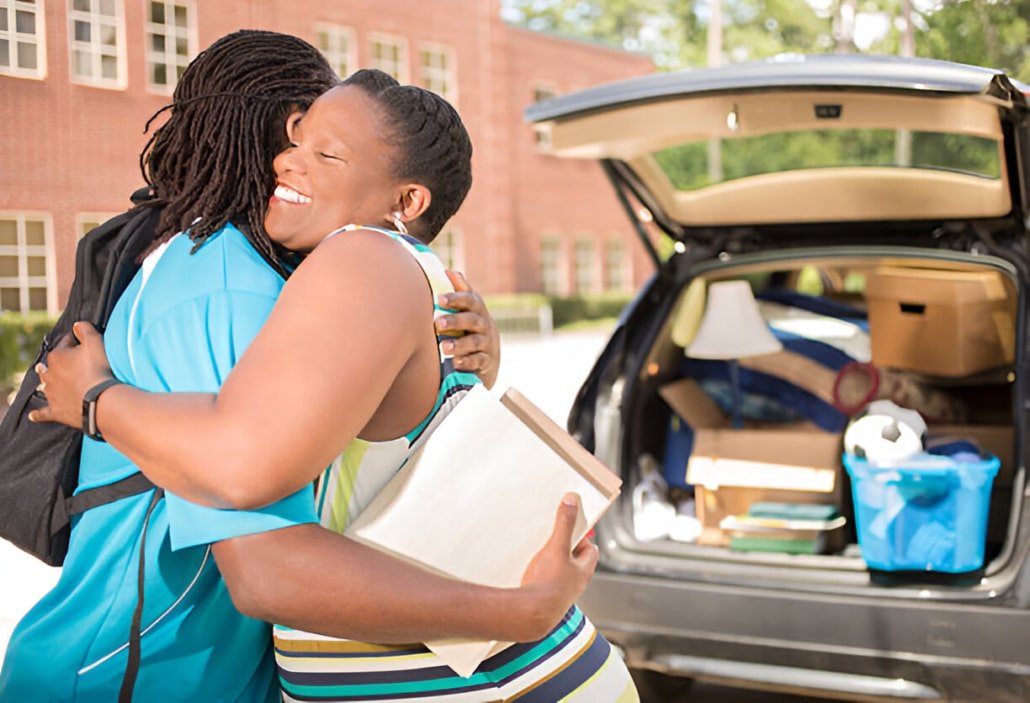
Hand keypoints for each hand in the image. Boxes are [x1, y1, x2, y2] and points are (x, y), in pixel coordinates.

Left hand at [29, 321, 115, 427]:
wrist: (100, 400)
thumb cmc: (98, 370)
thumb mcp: (96, 342)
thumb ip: (85, 329)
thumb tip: (77, 325)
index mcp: (58, 356)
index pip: (66, 343)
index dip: (76, 341)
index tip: (85, 343)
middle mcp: (50, 374)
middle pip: (51, 364)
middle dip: (57, 361)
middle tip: (63, 360)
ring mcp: (52, 393)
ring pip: (45, 384)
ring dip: (46, 381)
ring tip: (43, 378)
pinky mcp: (56, 410)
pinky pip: (44, 412)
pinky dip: (39, 414)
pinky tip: (33, 415)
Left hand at [435, 270, 500, 388]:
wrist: (488, 355)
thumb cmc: (470, 326)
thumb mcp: (468, 309)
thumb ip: (460, 291)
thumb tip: (448, 271)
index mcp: (477, 310)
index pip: (470, 300)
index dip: (456, 299)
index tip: (440, 299)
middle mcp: (484, 325)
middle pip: (472, 321)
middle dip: (455, 321)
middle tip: (437, 323)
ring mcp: (486, 344)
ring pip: (475, 342)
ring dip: (459, 344)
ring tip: (444, 346)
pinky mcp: (485, 362)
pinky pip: (478, 361)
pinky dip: (468, 362)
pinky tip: (456, 362)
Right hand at [516, 493, 597, 638]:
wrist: (529, 615)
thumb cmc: (548, 584)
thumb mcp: (557, 547)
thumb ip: (564, 523)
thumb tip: (571, 500)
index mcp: (584, 571)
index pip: (591, 549)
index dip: (582, 537)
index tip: (570, 527)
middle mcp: (575, 584)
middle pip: (574, 559)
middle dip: (564, 547)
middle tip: (551, 537)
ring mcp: (561, 593)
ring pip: (560, 571)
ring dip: (551, 561)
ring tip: (538, 552)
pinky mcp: (546, 599)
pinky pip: (546, 581)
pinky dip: (541, 573)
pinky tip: (528, 569)